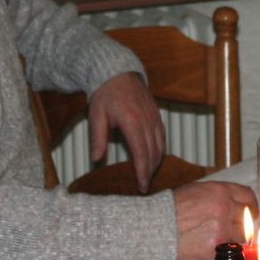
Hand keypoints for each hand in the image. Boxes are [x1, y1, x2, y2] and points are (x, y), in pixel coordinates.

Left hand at [89, 71, 165, 192]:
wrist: (117, 72)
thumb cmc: (105, 94)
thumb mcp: (96, 116)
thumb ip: (97, 139)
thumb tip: (96, 160)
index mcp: (132, 121)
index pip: (141, 153)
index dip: (143, 172)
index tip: (142, 187)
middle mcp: (147, 120)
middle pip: (154, 152)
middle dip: (151, 172)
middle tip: (145, 187)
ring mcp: (154, 117)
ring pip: (161, 145)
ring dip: (157, 162)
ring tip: (149, 175)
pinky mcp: (157, 115)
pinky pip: (163, 136)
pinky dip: (161, 150)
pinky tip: (155, 157)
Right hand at [172, 179, 256, 259]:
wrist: (158, 225)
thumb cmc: (174, 205)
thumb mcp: (198, 189)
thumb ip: (219, 194)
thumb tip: (234, 201)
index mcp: (221, 191)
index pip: (248, 196)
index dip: (251, 205)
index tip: (250, 211)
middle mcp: (225, 208)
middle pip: (248, 217)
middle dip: (244, 221)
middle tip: (237, 225)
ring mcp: (222, 228)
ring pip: (242, 235)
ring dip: (236, 235)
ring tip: (222, 235)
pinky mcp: (217, 247)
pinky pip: (230, 247)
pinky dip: (225, 247)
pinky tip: (213, 243)